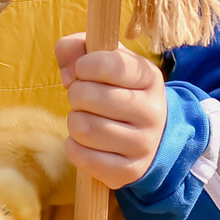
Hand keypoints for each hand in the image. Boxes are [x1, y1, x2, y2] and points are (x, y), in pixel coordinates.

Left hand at [55, 33, 167, 189]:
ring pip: (84, 128)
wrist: (151, 137)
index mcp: (150, 77)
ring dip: (74, 121)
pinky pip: (83, 157)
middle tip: (82, 98)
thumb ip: (78, 49)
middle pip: (90, 97)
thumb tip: (67, 68)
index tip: (82, 69)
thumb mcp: (106, 61)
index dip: (84, 65)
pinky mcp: (130, 171)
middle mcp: (152, 111)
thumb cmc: (119, 91)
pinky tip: (85, 141)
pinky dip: (74, 147)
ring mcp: (144, 144)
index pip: (110, 65)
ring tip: (86, 118)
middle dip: (75, 94)